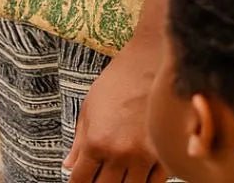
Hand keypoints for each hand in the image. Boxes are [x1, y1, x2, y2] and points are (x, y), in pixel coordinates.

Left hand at [64, 37, 167, 182]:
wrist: (148, 63)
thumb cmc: (117, 82)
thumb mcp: (89, 107)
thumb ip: (78, 140)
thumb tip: (69, 166)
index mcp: (96, 141)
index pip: (81, 181)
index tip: (79, 182)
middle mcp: (119, 154)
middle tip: (98, 177)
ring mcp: (144, 157)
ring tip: (117, 176)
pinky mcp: (165, 154)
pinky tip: (139, 175)